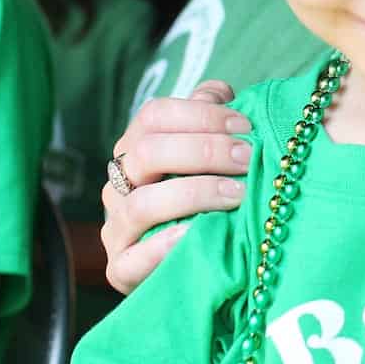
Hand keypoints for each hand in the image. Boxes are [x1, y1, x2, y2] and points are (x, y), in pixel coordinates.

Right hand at [102, 81, 250, 294]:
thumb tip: (220, 93)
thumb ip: (212, 120)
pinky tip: (197, 234)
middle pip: (148, 152)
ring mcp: (116, 228)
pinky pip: (133, 258)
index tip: (245, 125)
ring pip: (143, 203)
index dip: (201, 115)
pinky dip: (166, 245)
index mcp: (136, 148)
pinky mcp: (120, 270)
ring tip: (238, 195)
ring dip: (195, 194)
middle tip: (248, 158)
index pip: (154, 115)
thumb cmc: (209, 200)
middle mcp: (119, 184)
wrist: (197, 265)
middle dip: (204, 151)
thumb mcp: (212, 157)